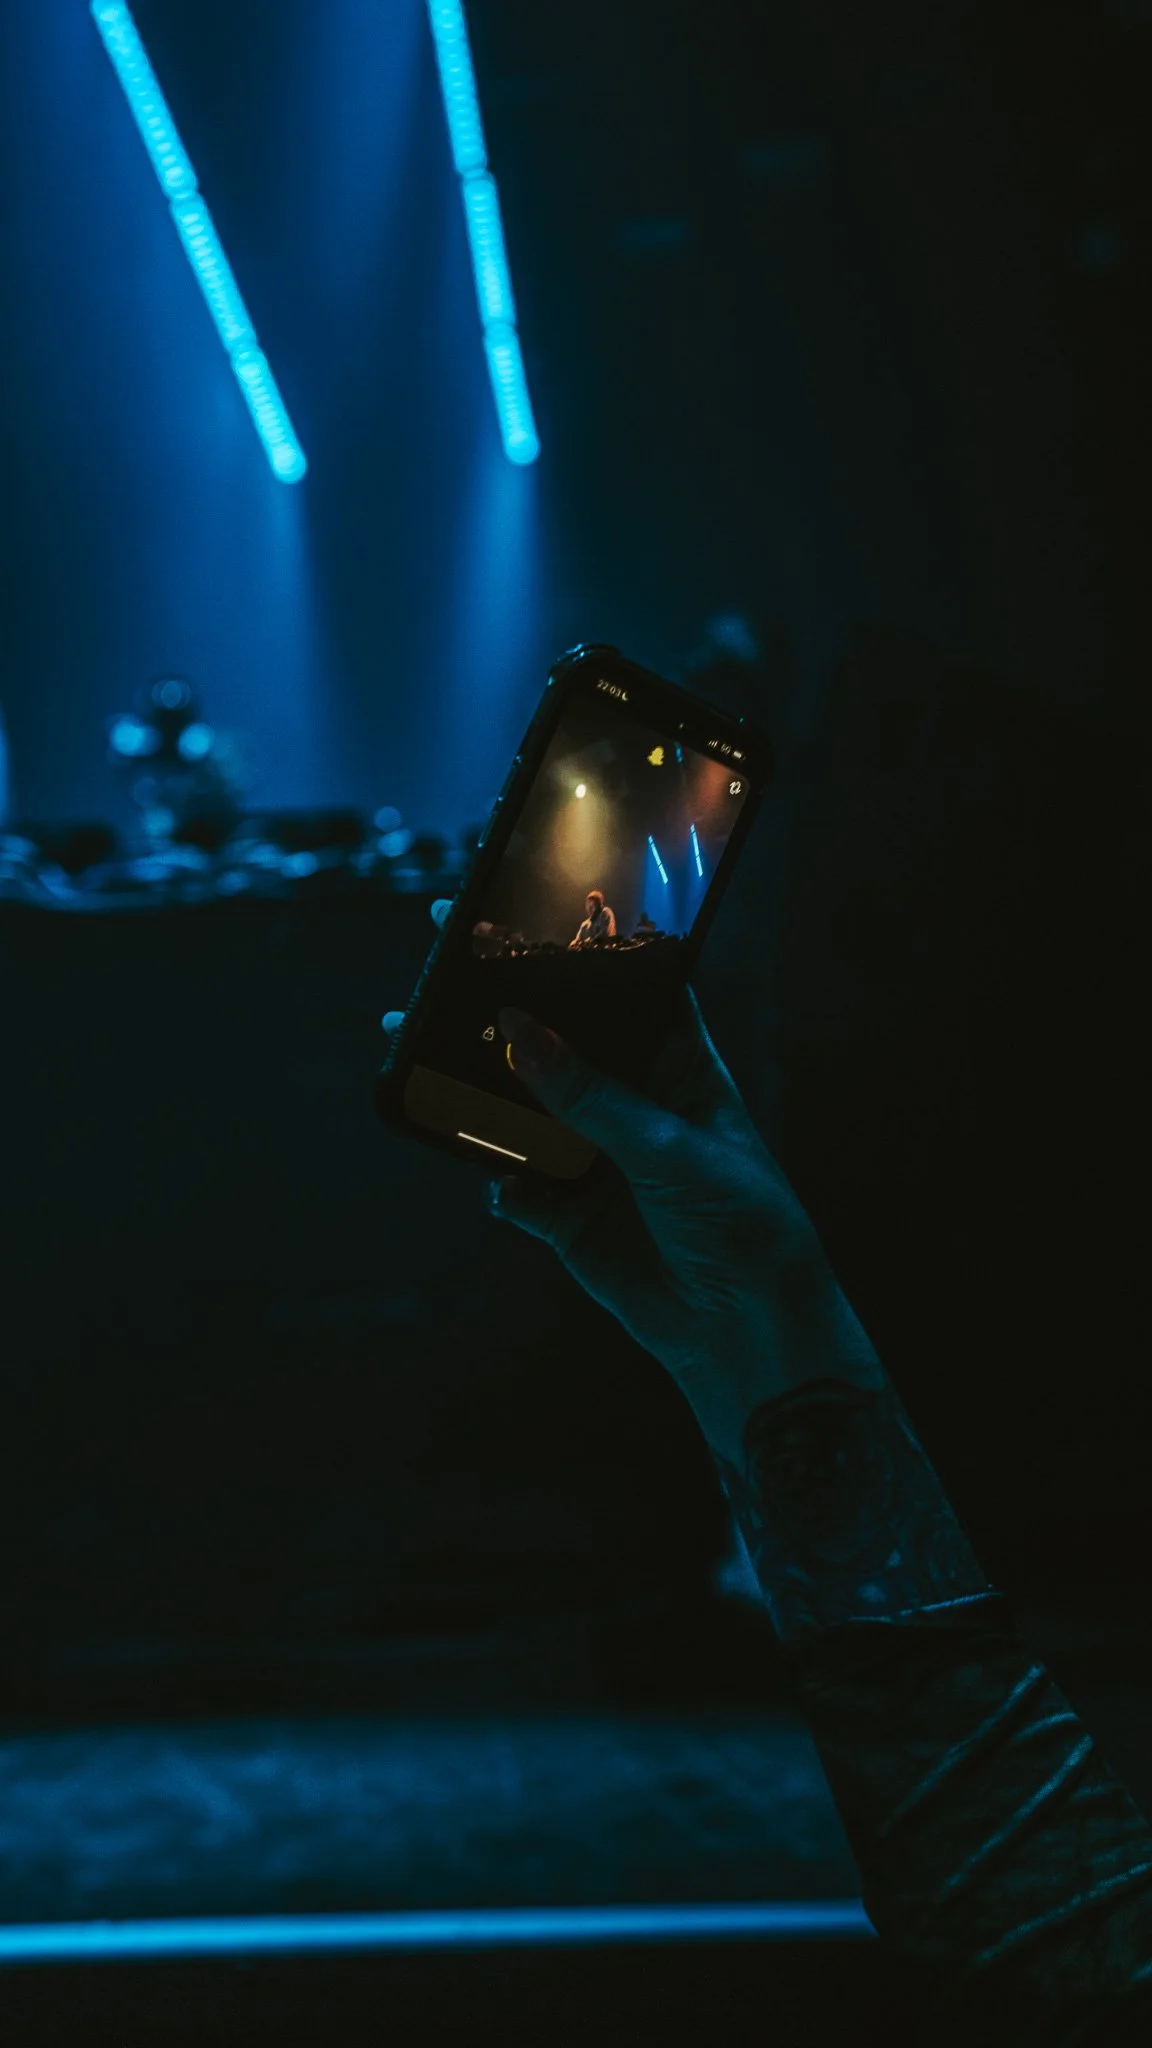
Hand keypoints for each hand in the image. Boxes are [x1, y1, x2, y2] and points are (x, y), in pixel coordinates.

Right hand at [383, 903, 879, 1462]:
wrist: (748, 1334)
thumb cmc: (744, 1224)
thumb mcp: (673, 1148)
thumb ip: (592, 1095)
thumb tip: (518, 1031)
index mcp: (677, 1067)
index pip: (621, 989)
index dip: (573, 949)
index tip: (516, 907)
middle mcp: (630, 1104)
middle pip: (554, 1043)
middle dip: (497, 1011)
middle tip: (435, 966)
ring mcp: (595, 1158)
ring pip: (519, 1110)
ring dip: (472, 1089)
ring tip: (411, 1049)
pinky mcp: (568, 1218)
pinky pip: (515, 1187)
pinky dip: (501, 1184)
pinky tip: (505, 1187)